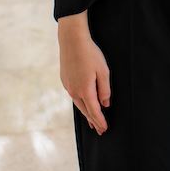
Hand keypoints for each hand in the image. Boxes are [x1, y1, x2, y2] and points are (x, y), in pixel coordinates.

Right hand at [57, 12, 110, 134]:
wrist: (72, 40)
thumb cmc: (90, 54)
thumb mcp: (103, 71)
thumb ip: (105, 89)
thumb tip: (105, 104)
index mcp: (85, 90)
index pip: (94, 111)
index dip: (100, 120)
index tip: (104, 128)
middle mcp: (75, 91)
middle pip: (85, 110)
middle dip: (93, 121)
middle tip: (99, 130)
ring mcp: (68, 86)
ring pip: (78, 104)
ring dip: (86, 113)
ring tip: (91, 121)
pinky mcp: (65, 80)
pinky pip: (74, 95)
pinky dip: (80, 103)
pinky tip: (82, 103)